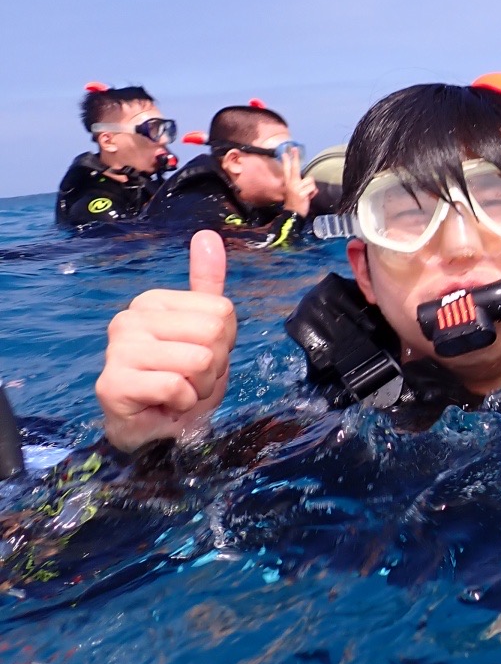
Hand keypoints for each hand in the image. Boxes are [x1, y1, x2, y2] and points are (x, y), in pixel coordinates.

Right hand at [96, 230, 237, 453]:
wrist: (153, 428)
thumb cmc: (181, 379)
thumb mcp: (206, 330)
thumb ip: (207, 284)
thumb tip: (208, 235)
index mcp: (153, 301)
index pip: (223, 310)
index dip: (225, 342)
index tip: (201, 355)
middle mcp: (130, 318)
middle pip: (214, 332)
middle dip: (215, 366)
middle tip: (191, 378)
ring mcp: (117, 349)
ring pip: (199, 359)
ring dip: (200, 387)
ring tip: (179, 391)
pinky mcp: (112, 383)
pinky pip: (176, 386)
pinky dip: (182, 403)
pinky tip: (164, 405)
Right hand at [281, 147, 317, 216]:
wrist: (293, 214)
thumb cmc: (296, 203)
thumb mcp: (296, 192)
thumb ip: (301, 185)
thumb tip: (311, 183)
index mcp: (288, 183)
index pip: (287, 170)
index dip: (286, 160)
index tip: (285, 152)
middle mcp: (291, 183)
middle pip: (294, 168)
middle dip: (295, 158)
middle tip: (294, 149)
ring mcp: (296, 188)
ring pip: (310, 180)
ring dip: (311, 188)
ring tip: (307, 195)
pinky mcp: (301, 193)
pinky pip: (313, 188)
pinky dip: (313, 193)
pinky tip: (308, 198)